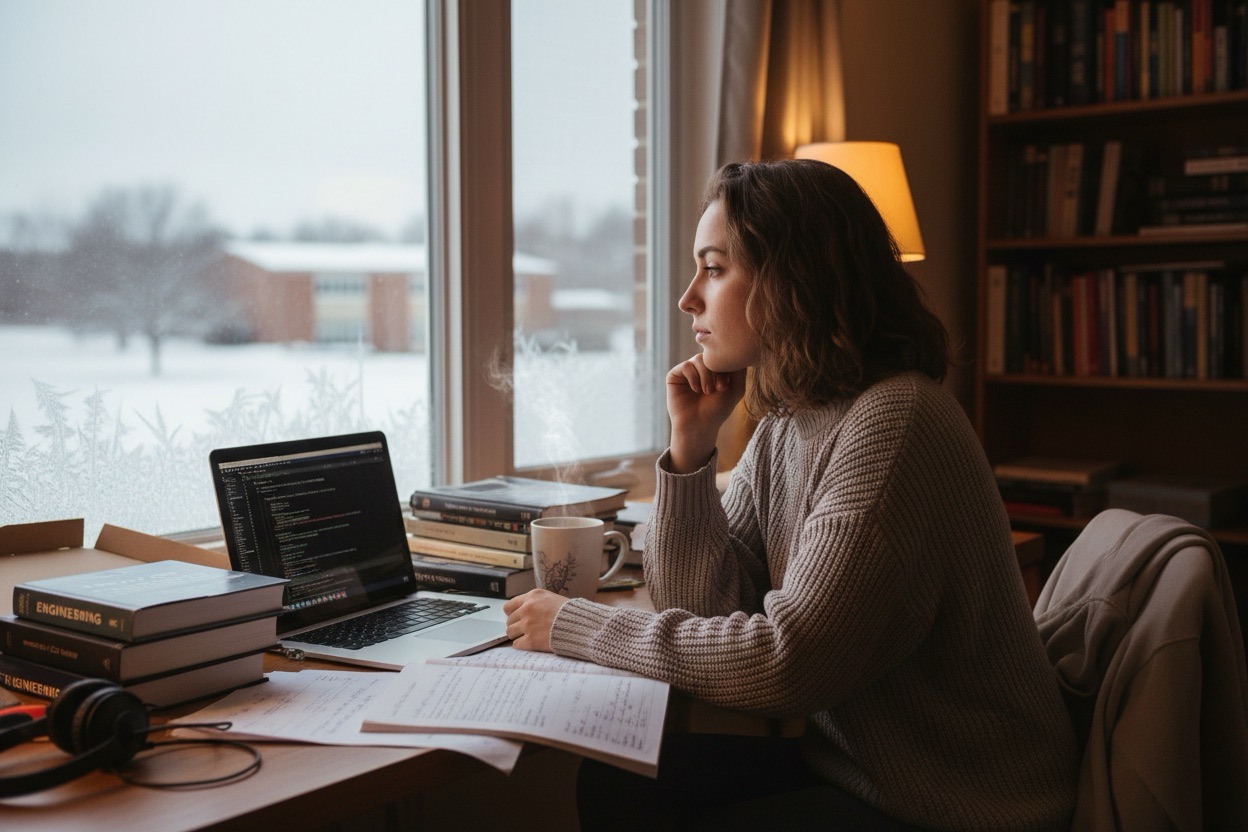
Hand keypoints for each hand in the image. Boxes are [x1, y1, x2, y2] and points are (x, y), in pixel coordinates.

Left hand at [502, 589, 569, 651]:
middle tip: (527, 629)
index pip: (508, 607)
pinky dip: (522, 645)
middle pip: (509, 621)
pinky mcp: (531, 640)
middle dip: (516, 626)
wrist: (581, 626)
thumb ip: (534, 603)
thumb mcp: (550, 598)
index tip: (518, 619)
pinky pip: (516, 644)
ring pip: (510, 633)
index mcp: (532, 596)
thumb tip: (520, 612)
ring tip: (529, 636)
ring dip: (518, 635)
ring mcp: (528, 625)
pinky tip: (531, 643)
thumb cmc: (569, 613)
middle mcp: (527, 609)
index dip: (512, 614)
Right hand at [666, 354, 745, 472]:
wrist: (699, 425)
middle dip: (717, 371)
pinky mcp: (675, 375)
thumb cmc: (717, 410)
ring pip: (699, 359)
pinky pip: (686, 366)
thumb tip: (739, 350)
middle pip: (711, 355)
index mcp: (715, 369)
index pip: (722, 355)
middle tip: (720, 388)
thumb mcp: (736, 389)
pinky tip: (696, 390)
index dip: (726, 366)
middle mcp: (701, 367)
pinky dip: (693, 377)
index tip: (727, 386)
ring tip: (707, 391)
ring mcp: (688, 370)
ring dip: (706, 375)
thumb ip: (740, 370)